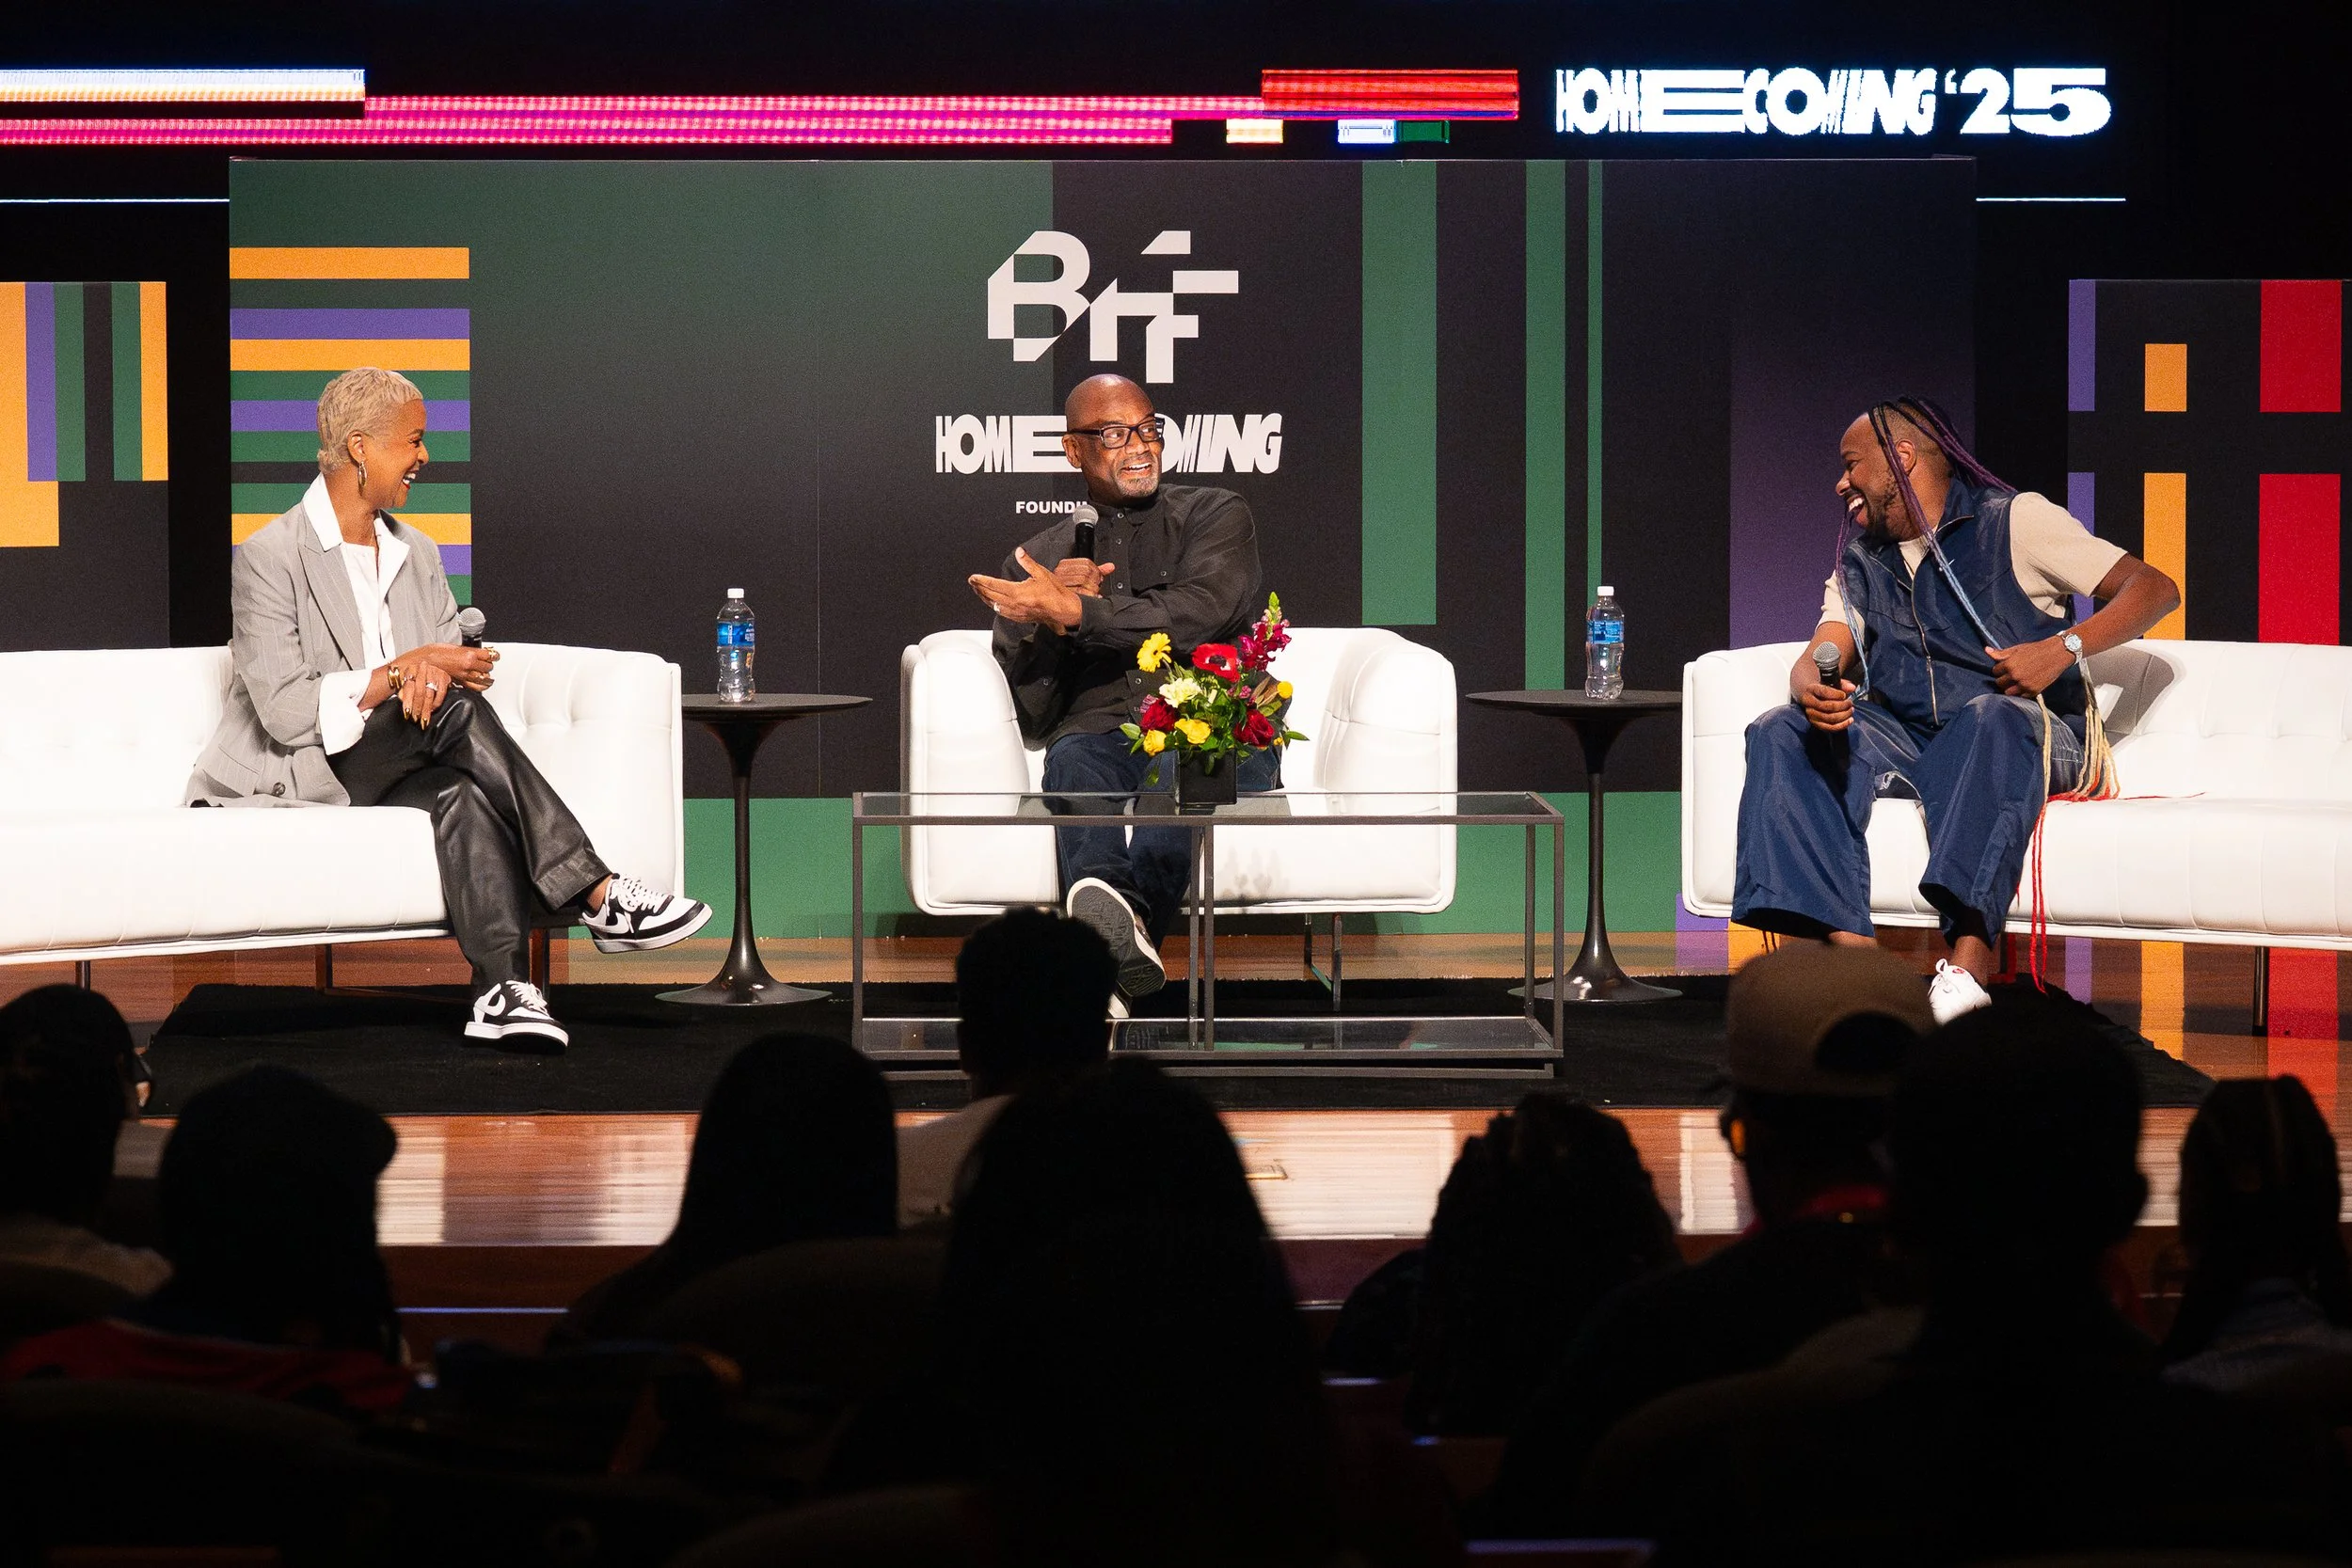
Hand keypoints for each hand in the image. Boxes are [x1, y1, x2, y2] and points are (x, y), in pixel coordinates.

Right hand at [397, 642, 497, 690]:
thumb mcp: (453, 646)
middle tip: (486, 662)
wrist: (422, 662)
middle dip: (488, 664)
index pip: (489, 655)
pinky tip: (482, 682)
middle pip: (488, 666)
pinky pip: (477, 687)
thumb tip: (476, 652)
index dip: (493, 655)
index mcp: (468, 654)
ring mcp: (465, 675)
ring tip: (485, 672)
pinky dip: (481, 685)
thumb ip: (467, 651)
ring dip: (486, 675)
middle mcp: (469, 666)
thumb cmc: (433, 652)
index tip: (494, 655)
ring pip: (485, 678)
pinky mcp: (460, 682)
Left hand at [401, 655, 456, 725]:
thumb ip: (403, 691)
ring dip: (426, 708)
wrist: (426, 666)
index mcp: (411, 669)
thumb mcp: (405, 681)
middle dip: (418, 707)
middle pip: (420, 692)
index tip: (407, 712)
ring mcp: (435, 673)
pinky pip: (441, 694)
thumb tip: (402, 699)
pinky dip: (437, 703)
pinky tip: (432, 709)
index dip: (408, 701)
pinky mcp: (444, 677)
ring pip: (430, 694)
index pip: (409, 687)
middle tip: (416, 718)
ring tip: (423, 718)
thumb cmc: (414, 676)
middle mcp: (424, 669)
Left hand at [970, 548, 1084, 632]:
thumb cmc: (1055, 592)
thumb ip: (1028, 563)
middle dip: (979, 588)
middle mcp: (1014, 604)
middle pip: (991, 595)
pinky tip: (993, 603)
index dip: (981, 581)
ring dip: (985, 597)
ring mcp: (1016, 612)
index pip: (994, 585)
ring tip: (979, 591)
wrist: (1064, 610)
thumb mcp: (1041, 573)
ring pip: (994, 605)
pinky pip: (1002, 612)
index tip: (973, 577)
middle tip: (972, 582)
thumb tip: (1019, 552)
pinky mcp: (1019, 618)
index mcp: (1017, 592)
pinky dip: (994, 606)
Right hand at [1053, 558, 1116, 597]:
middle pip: (1086, 571)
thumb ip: (1097, 571)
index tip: (1099, 578)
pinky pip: (1081, 593)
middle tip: (1097, 587)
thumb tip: (1111, 566)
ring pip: (1084, 581)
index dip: (1097, 571)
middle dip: (1096, 580)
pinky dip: (1091, 596)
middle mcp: (1060, 573)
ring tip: (1093, 593)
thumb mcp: (1084, 579)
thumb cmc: (1071, 594)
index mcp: (1064, 566)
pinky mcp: (1062, 595)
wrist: (1057, 609)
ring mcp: (1060, 584)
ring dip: (1093, 589)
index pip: (1086, 563)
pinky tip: (1093, 598)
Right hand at [1799, 678, 1856, 732]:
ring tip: (1851, 710)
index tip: (1844, 695)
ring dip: (1844, 715)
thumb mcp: (1830, 682)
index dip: (1837, 694)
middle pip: (1828, 706)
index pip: (1824, 692)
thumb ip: (1842, 684)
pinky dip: (1842, 725)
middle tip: (1850, 703)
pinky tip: (1850, 720)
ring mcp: (1811, 714)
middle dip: (1843, 705)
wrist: (1809, 696)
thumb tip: (1852, 688)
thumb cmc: (1822, 688)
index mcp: (1811, 689)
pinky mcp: (1815, 723)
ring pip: (1830, 718)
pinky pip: (1830, 727)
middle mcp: (1808, 703)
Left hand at [1986, 638, 2073, 696]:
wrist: (2057, 654)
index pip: (1995, 671)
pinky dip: (2021, 692)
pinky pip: (2020, 696)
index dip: (2000, 669)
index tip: (2005, 668)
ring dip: (2010, 688)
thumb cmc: (2037, 649)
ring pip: (2008, 692)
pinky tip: (2024, 686)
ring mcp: (2024, 685)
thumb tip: (1986, 650)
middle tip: (2010, 676)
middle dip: (2003, 679)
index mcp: (2009, 664)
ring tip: (2016, 682)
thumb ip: (2001, 653)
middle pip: (1999, 683)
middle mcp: (2015, 676)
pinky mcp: (2033, 691)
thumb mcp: (2017, 649)